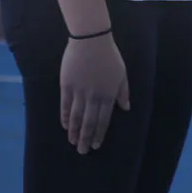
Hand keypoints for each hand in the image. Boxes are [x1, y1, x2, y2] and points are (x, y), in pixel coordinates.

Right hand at [60, 34, 130, 153]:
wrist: (91, 40)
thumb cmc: (109, 55)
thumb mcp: (122, 73)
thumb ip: (123, 92)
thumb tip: (126, 108)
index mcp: (109, 94)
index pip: (104, 119)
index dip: (100, 133)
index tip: (96, 145)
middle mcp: (94, 96)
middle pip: (89, 122)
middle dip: (86, 138)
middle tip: (83, 151)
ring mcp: (79, 92)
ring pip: (77, 117)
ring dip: (75, 131)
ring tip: (73, 142)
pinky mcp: (67, 86)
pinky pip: (66, 106)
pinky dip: (65, 117)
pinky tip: (65, 126)